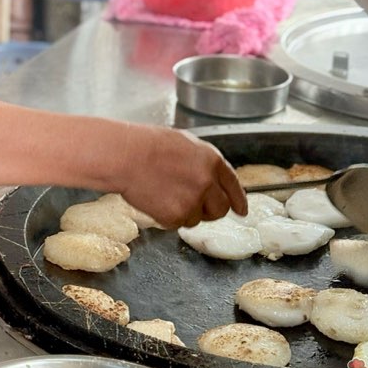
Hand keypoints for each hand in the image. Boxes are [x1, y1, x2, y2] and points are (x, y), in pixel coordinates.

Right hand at [116, 126, 246, 229]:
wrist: (126, 156)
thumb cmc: (147, 145)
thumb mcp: (183, 143)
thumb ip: (202, 162)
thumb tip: (211, 177)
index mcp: (212, 160)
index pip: (233, 185)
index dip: (238, 200)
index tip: (241, 211)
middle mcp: (208, 182)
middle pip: (220, 209)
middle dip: (209, 210)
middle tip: (191, 204)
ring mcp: (194, 200)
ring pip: (197, 219)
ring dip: (185, 212)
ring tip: (164, 194)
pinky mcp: (177, 216)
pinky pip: (177, 224)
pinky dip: (167, 217)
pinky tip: (155, 200)